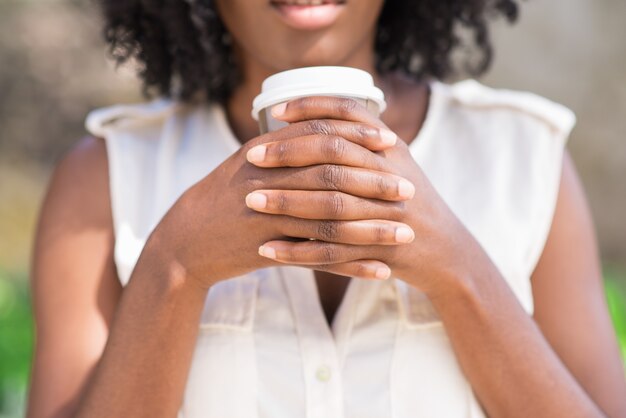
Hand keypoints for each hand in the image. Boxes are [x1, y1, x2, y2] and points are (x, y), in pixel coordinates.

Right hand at [143, 108, 416, 288]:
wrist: (187, 240)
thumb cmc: (224, 198)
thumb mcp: (249, 162)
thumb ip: (286, 146)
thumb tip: (327, 126)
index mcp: (265, 152)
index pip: (320, 135)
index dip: (358, 137)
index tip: (392, 142)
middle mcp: (267, 180)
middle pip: (331, 177)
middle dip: (374, 183)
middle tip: (408, 190)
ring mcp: (266, 217)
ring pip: (329, 222)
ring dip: (371, 230)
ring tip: (405, 236)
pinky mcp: (266, 250)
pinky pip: (317, 259)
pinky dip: (351, 266)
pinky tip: (379, 270)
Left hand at [251, 96, 478, 293]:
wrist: (444, 252)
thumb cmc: (409, 202)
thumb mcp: (396, 162)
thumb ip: (363, 140)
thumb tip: (318, 119)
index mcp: (391, 150)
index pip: (349, 115)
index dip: (311, 108)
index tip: (275, 111)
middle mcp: (390, 176)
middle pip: (333, 156)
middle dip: (288, 154)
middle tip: (249, 156)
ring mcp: (387, 214)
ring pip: (329, 205)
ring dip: (286, 203)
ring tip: (249, 201)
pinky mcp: (380, 250)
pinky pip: (331, 252)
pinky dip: (297, 251)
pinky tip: (267, 249)